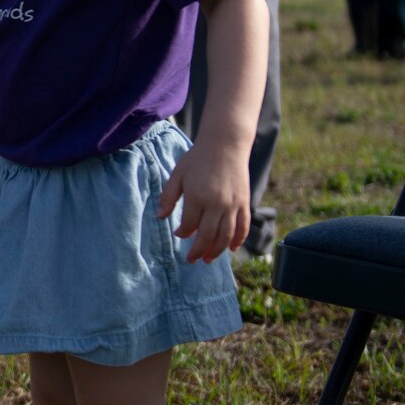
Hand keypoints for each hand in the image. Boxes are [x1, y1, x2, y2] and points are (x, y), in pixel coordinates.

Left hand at [158, 144, 250, 261]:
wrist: (225, 145)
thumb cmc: (197, 159)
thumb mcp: (178, 174)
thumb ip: (168, 196)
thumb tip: (160, 217)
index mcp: (197, 196)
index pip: (189, 224)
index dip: (183, 233)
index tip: (178, 234)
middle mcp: (216, 203)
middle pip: (208, 235)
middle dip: (198, 250)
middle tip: (192, 259)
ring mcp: (232, 204)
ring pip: (226, 235)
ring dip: (217, 251)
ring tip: (207, 259)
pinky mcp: (244, 203)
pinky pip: (243, 227)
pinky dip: (238, 240)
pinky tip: (231, 249)